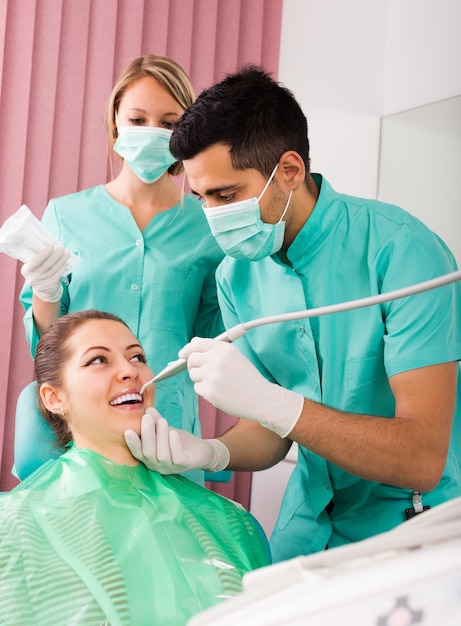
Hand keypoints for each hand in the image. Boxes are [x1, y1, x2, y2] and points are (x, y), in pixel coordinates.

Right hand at [21, 244, 69, 301]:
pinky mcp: (50, 285)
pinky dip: (62, 268)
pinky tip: (64, 263)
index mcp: (26, 270)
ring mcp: (42, 282)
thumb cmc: (38, 273)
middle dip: (56, 255)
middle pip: (47, 264)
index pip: (35, 261)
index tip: (52, 246)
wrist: (43, 290)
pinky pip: (58, 275)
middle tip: (62, 248)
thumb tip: (48, 245)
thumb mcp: (33, 267)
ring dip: (62, 260)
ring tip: (67, 253)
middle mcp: (33, 277)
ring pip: (54, 269)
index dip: (44, 253)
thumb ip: (37, 259)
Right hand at [124, 407, 229, 473]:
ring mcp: (170, 467)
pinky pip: (177, 457)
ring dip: (161, 436)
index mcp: (149, 457)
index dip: (132, 443)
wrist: (202, 451)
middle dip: (146, 434)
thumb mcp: (165, 430)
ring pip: (162, 454)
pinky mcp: (184, 465)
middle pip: (148, 452)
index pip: (137, 452)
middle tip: (146, 417)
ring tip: (162, 421)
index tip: (128, 430)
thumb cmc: (179, 440)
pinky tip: (173, 433)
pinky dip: (174, 444)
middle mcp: (157, 465)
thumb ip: (155, 421)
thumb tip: (146, 409)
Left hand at [179, 338, 304, 437]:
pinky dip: (205, 391)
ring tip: (218, 383)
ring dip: (201, 379)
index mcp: (224, 349)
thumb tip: (193, 342)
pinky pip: (197, 388)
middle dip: (193, 366)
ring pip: (193, 374)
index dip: (187, 349)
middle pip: (191, 359)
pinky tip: (219, 392)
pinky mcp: (210, 391)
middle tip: (204, 372)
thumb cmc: (247, 377)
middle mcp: (217, 360)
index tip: (183, 354)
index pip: (197, 344)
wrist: (261, 398)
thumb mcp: (234, 356)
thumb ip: (214, 349)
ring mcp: (212, 376)